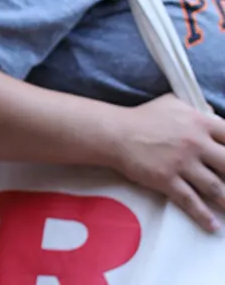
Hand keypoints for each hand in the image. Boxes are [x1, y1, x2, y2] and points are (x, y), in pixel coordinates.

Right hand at [109, 93, 224, 232]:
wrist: (114, 133)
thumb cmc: (142, 117)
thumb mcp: (173, 104)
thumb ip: (197, 109)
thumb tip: (215, 116)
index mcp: (199, 122)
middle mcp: (195, 143)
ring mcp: (181, 163)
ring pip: (215, 187)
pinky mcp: (166, 179)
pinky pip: (190, 200)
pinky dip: (203, 215)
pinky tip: (213, 225)